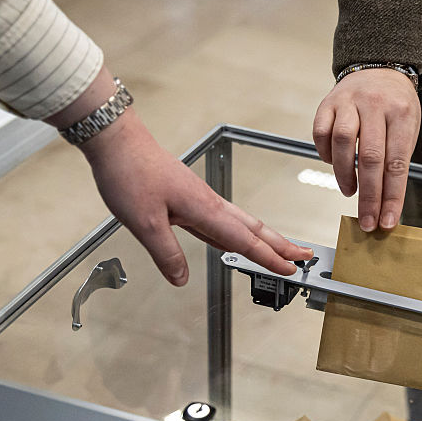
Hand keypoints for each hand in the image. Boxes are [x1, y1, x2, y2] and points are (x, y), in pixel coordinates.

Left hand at [80, 113, 311, 284]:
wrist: (117, 141)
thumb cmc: (130, 174)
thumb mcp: (144, 223)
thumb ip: (166, 254)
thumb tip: (181, 279)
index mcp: (205, 209)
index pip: (245, 240)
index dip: (269, 258)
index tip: (290, 270)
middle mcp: (210, 203)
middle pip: (254, 228)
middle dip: (281, 244)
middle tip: (304, 256)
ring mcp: (202, 198)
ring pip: (242, 222)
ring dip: (264, 237)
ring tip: (281, 249)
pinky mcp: (190, 197)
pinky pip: (223, 219)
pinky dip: (239, 231)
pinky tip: (236, 239)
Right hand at [313, 68, 419, 231]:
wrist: (379, 68)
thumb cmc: (396, 106)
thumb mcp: (408, 127)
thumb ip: (397, 161)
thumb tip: (387, 205)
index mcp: (401, 114)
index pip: (396, 163)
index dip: (392, 196)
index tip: (387, 221)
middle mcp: (375, 105)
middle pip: (371, 158)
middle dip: (369, 196)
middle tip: (367, 221)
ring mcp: (349, 101)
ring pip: (342, 142)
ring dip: (344, 175)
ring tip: (350, 191)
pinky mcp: (328, 102)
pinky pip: (321, 132)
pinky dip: (326, 153)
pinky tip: (333, 163)